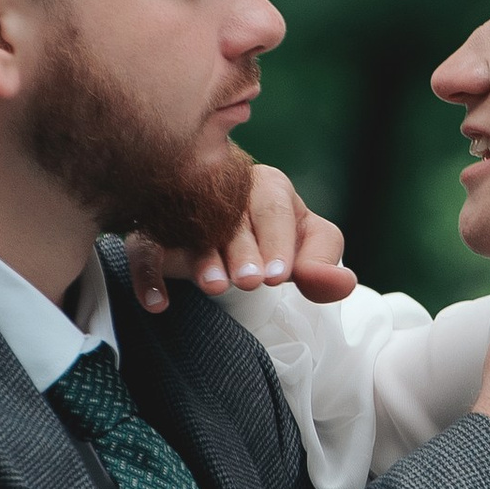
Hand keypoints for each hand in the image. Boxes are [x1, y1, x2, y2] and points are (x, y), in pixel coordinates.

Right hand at [123, 166, 356, 312]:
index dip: (277, 241)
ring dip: (201, 259)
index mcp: (267, 185)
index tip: (278, 277)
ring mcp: (184, 208)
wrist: (240, 241)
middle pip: (231, 215)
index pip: (274, 207)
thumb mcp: (308, 247)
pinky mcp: (152, 231)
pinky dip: (148, 274)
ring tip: (215, 287)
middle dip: (242, 250)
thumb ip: (324, 265)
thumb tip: (343, 284)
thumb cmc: (278, 240)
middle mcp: (224, 187)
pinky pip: (145, 248)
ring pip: (188, 228)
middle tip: (249, 282)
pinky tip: (158, 303)